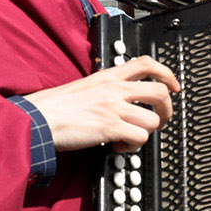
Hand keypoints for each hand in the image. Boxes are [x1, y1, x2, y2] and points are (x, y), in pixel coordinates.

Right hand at [26, 55, 179, 152]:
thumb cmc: (54, 107)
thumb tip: (123, 101)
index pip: (146, 63)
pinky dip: (132, 147)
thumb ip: (105, 89)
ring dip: (146, 133)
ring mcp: (113, 107)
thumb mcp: (84, 86)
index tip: (174, 85)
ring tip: (129, 138)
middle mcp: (114, 89)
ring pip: (153, 119)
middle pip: (160, 91)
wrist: (36, 118)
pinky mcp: (110, 126)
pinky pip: (139, 138)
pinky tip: (118, 147)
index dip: (167, 73)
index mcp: (108, 76)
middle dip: (167, 109)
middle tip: (160, 121)